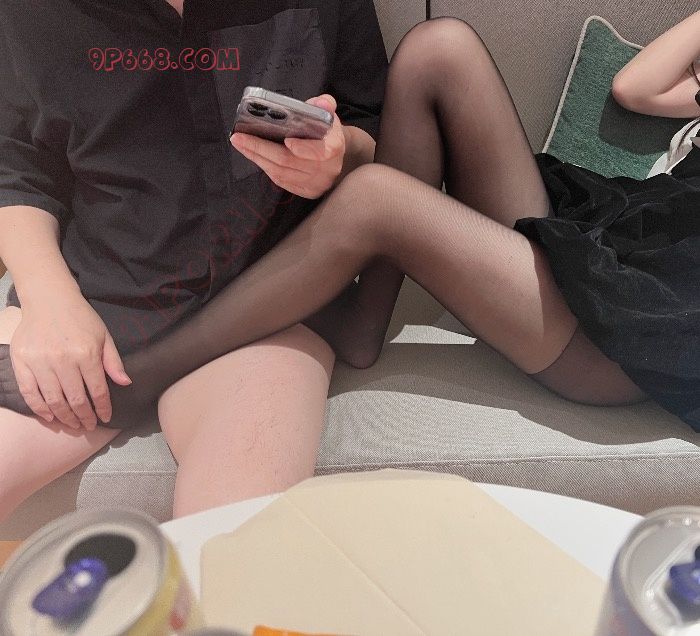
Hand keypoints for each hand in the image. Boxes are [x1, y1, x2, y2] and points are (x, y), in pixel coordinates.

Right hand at [8, 289, 131, 429]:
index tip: (106, 418)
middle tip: (89, 426)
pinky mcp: (21, 361)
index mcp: (86, 354)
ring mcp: (39, 362)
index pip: (97, 390)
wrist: (49, 299)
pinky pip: (29, 393)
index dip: (103, 408)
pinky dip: (39, 408)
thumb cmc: (80, 318)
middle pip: (75, 399)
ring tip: (73, 424)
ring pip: (53, 400)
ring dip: (65, 417)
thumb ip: (113, 362)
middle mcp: (62, 360)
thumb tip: (125, 383)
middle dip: (84, 417)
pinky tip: (50, 416)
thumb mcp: (104, 336)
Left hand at [230, 93, 345, 198]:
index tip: (287, 142)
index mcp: (333, 149)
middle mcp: (325, 170)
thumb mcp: (328, 115)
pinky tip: (252, 155)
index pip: (319, 152)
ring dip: (257, 158)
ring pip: (280, 173)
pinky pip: (281, 181)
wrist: (335, 157)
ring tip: (240, 144)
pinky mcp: (306, 192)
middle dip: (260, 149)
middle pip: (288, 161)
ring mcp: (315, 184)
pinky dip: (264, 167)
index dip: (303, 149)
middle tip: (238, 138)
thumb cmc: (326, 133)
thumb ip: (324, 105)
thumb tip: (322, 102)